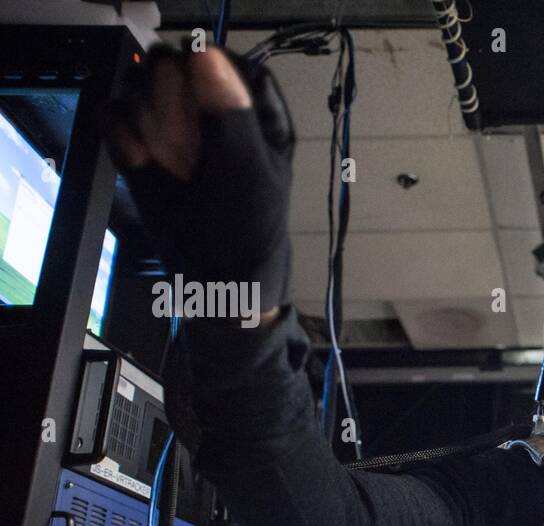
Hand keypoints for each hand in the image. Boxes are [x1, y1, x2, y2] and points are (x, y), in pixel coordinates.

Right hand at [104, 45, 294, 321]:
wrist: (217, 274)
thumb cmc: (249, 223)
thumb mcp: (249, 170)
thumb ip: (229, 114)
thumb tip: (205, 56)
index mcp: (254, 109)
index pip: (226, 62)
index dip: (208, 75)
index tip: (199, 96)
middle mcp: (208, 106)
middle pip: (175, 66)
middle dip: (172, 100)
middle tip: (187, 145)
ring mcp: (170, 120)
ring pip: (138, 85)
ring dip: (147, 121)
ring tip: (171, 163)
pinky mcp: (138, 140)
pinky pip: (114, 116)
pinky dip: (122, 137)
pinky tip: (141, 162)